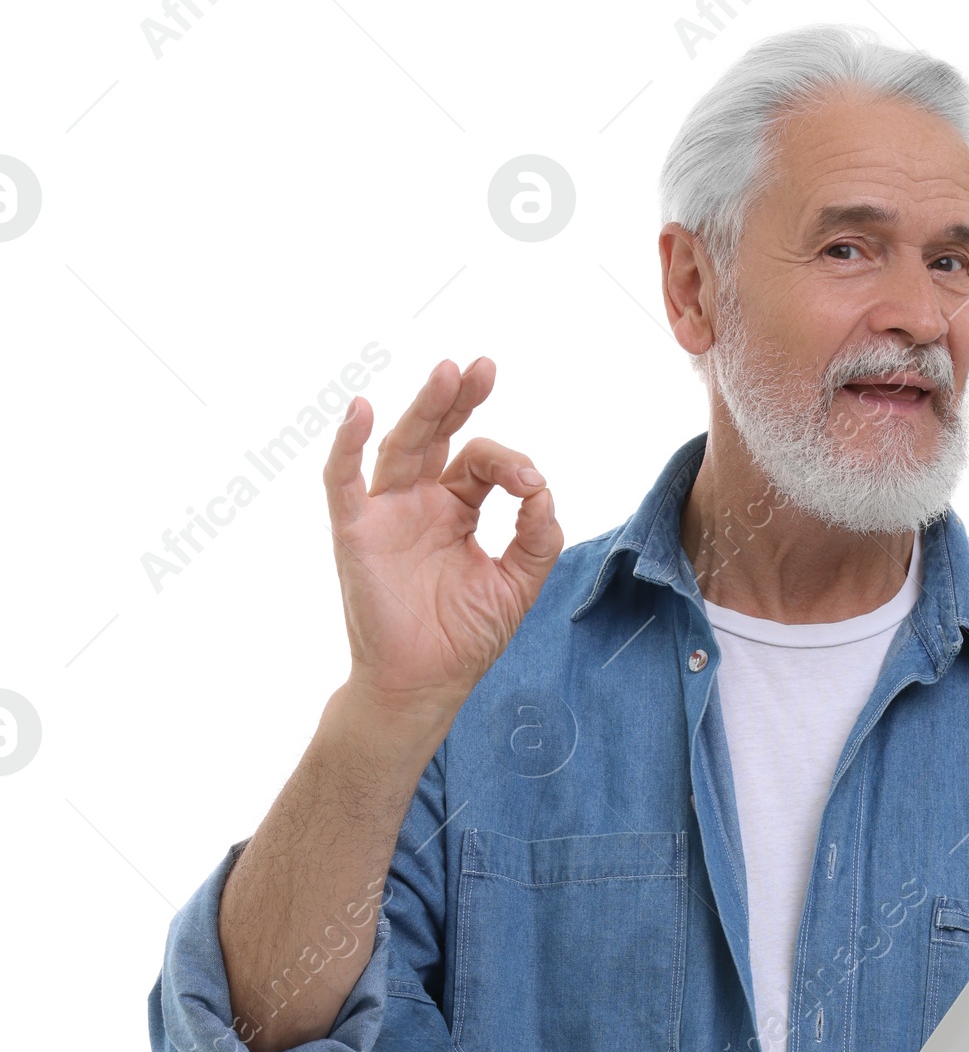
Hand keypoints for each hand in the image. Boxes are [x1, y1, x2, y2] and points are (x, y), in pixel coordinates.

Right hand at [321, 357, 562, 723]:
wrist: (424, 685)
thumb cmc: (464, 639)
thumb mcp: (516, 585)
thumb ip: (536, 538)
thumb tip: (543, 492)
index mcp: (456, 511)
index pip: (481, 465)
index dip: (509, 465)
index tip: (532, 486)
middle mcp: (419, 503)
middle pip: (438, 436)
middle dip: (460, 400)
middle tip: (483, 367)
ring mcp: (386, 514)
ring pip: (401, 447)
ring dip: (422, 409)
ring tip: (447, 374)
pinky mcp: (356, 533)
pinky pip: (343, 481)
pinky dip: (348, 445)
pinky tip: (361, 412)